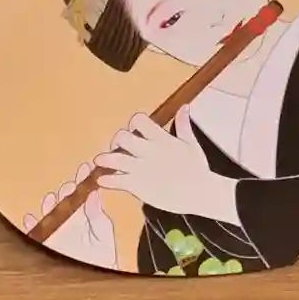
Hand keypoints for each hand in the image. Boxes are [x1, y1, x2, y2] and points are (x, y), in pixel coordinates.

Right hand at [23, 175, 117, 269]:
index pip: (81, 193)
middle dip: (65, 192)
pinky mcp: (48, 243)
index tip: (85, 168)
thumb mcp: (103, 231)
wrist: (97, 275)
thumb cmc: (103, 253)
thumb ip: (97, 214)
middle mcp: (69, 219)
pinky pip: (36, 234)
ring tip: (51, 199)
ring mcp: (58, 230)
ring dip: (49, 205)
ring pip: (50, 214)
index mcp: (84, 213)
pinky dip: (31, 226)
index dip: (82, 180)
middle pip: (64, 201)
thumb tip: (94, 194)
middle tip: (69, 186)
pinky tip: (30, 218)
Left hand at [95, 114, 238, 224]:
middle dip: (117, 140)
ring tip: (99, 160)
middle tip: (117, 146)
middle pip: (123, 137)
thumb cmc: (197, 168)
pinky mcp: (138, 186)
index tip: (134, 130)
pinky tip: (102, 180)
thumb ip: (183, 125)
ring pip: (115, 158)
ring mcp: (142, 169)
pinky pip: (116, 181)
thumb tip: (183, 106)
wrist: (199, 193)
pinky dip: (106, 180)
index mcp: (161, 139)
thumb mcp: (191, 143)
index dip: (134, 123)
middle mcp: (149, 151)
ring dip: (105, 158)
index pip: (139, 120)